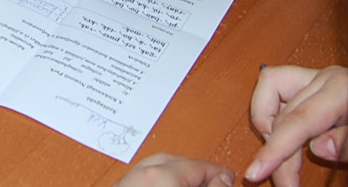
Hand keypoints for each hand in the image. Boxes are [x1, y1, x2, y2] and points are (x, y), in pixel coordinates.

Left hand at [115, 154, 234, 186]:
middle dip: (196, 170)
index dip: (217, 172)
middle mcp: (139, 174)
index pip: (197, 164)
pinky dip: (159, 181)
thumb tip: (223, 180)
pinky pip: (142, 178)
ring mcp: (125, 181)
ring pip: (156, 169)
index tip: (229, 178)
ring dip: (178, 176)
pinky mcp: (118, 186)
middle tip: (215, 182)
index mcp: (160, 175)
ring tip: (194, 185)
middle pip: (175, 161)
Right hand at [245, 65, 347, 186]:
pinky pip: (275, 86)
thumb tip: (318, 148)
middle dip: (278, 155)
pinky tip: (282, 130)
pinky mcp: (311, 81)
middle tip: (287, 186)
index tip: (257, 172)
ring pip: (271, 95)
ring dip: (269, 128)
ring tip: (282, 154)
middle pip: (283, 117)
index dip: (275, 149)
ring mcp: (315, 76)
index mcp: (342, 89)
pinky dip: (270, 108)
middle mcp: (323, 78)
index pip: (298, 120)